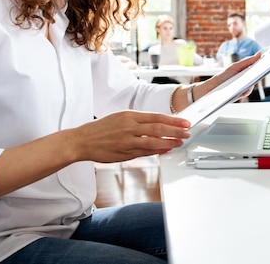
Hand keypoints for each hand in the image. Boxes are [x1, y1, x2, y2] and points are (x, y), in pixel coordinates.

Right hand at [73, 111, 190, 162]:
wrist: (82, 140)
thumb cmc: (101, 129)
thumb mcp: (120, 117)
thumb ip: (138, 121)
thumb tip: (157, 124)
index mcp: (129, 115)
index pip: (157, 117)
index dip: (173, 120)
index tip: (184, 122)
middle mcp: (130, 127)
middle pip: (159, 129)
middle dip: (176, 131)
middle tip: (187, 132)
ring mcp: (128, 141)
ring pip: (154, 141)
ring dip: (170, 142)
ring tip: (179, 142)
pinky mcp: (125, 153)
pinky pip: (145, 152)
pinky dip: (158, 151)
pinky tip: (166, 150)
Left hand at [197, 51, 261, 99]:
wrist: (213, 87)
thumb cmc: (224, 76)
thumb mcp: (236, 66)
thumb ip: (248, 61)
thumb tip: (259, 54)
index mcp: (246, 72)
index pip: (257, 68)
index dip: (263, 64)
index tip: (269, 60)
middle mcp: (246, 80)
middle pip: (257, 76)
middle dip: (261, 71)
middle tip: (264, 67)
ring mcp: (244, 87)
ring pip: (253, 84)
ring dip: (254, 79)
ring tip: (255, 74)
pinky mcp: (241, 94)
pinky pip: (248, 91)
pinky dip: (247, 87)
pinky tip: (246, 83)